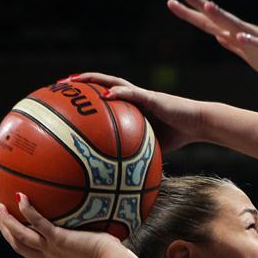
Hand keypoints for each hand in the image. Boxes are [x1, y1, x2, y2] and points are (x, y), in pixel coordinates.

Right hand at [0, 193, 121, 257]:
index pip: (30, 253)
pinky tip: (20, 197)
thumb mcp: (95, 251)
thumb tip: (93, 223)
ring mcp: (51, 250)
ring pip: (19, 236)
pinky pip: (37, 222)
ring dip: (6, 221)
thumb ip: (87, 240)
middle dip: (5, 230)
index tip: (8, 229)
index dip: (16, 240)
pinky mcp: (58, 239)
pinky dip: (26, 210)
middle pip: (18, 245)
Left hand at [66, 72, 202, 151]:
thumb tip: (122, 177)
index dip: (84, 98)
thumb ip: (136, 154)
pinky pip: (132, 93)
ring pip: (112, 82)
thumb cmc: (178, 135)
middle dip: (80, 84)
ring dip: (92, 80)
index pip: (103, 97)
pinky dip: (119, 93)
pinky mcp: (152, 97)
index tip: (65, 101)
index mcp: (130, 107)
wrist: (198, 124)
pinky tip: (106, 95)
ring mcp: (141, 95)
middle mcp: (132, 97)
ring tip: (74, 81)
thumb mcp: (152, 147)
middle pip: (101, 84)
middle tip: (59, 86)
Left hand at [167, 0, 257, 88]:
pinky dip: (248, 40)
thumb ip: (233, 45)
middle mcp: (246, 34)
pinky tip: (239, 36)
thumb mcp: (249, 56)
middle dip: (200, 5)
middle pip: (219, 19)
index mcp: (238, 36)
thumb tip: (217, 36)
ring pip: (237, 27)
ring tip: (207, 6)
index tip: (172, 1)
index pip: (210, 23)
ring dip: (222, 16)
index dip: (191, 13)